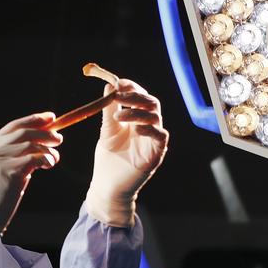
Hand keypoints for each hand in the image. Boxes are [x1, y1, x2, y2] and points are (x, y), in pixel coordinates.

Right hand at [0, 112, 61, 234]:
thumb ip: (13, 157)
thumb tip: (40, 148)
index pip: (13, 127)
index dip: (33, 120)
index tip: (50, 117)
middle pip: (23, 132)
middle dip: (44, 132)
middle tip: (59, 138)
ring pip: (30, 145)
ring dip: (47, 149)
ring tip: (55, 158)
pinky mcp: (9, 173)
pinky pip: (34, 158)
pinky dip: (46, 159)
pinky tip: (50, 164)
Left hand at [84, 79, 168, 226]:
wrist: (108, 185)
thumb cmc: (108, 159)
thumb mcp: (107, 131)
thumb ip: (109, 110)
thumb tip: (109, 85)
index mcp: (136, 119)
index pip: (140, 96)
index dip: (132, 87)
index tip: (119, 83)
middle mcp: (147, 126)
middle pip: (150, 103)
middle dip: (135, 96)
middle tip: (119, 96)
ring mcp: (153, 139)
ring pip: (155, 116)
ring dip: (138, 112)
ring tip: (119, 116)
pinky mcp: (156, 153)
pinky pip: (160, 136)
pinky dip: (149, 129)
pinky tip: (135, 129)